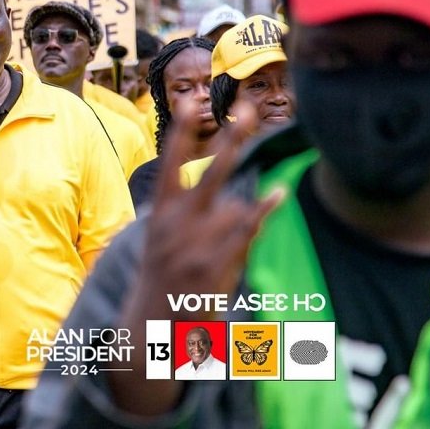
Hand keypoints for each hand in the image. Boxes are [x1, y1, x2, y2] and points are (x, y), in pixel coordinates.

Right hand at [134, 101, 284, 315]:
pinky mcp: (218, 264)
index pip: (171, 164)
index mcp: (160, 214)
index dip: (181, 132)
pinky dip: (263, 210)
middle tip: (248, 108)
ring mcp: (199, 244)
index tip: (190, 100)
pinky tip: (279, 194)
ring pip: (236, 208)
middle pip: (212, 173)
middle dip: (232, 139)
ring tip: (213, 245)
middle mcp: (179, 224)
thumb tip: (234, 198)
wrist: (150, 328)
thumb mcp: (158, 239)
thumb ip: (183, 212)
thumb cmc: (159, 278)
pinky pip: (247, 230)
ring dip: (234, 221)